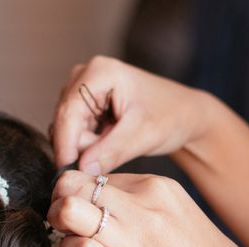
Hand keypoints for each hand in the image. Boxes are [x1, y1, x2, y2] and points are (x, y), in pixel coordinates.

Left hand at [48, 170, 248, 246]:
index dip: (75, 191)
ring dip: (59, 225)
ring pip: (70, 212)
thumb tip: (89, 194)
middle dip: (58, 200)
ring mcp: (134, 244)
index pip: (92, 175)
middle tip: (63, 219)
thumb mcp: (174, 209)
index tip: (79, 208)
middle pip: (73, 185)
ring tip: (69, 237)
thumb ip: (133, 198)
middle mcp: (143, 210)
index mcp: (155, 187)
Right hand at [51, 56, 214, 173]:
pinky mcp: (83, 105)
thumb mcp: (142, 136)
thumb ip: (111, 152)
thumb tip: (81, 168)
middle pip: (64, 122)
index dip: (65, 144)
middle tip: (114, 151)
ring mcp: (81, 89)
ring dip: (87, 147)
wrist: (184, 114)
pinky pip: (73, 134)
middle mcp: (84, 75)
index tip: (67, 172)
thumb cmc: (170, 117)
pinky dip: (89, 145)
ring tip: (117, 144)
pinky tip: (110, 142)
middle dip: (82, 146)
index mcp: (99, 72)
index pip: (68, 112)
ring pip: (67, 130)